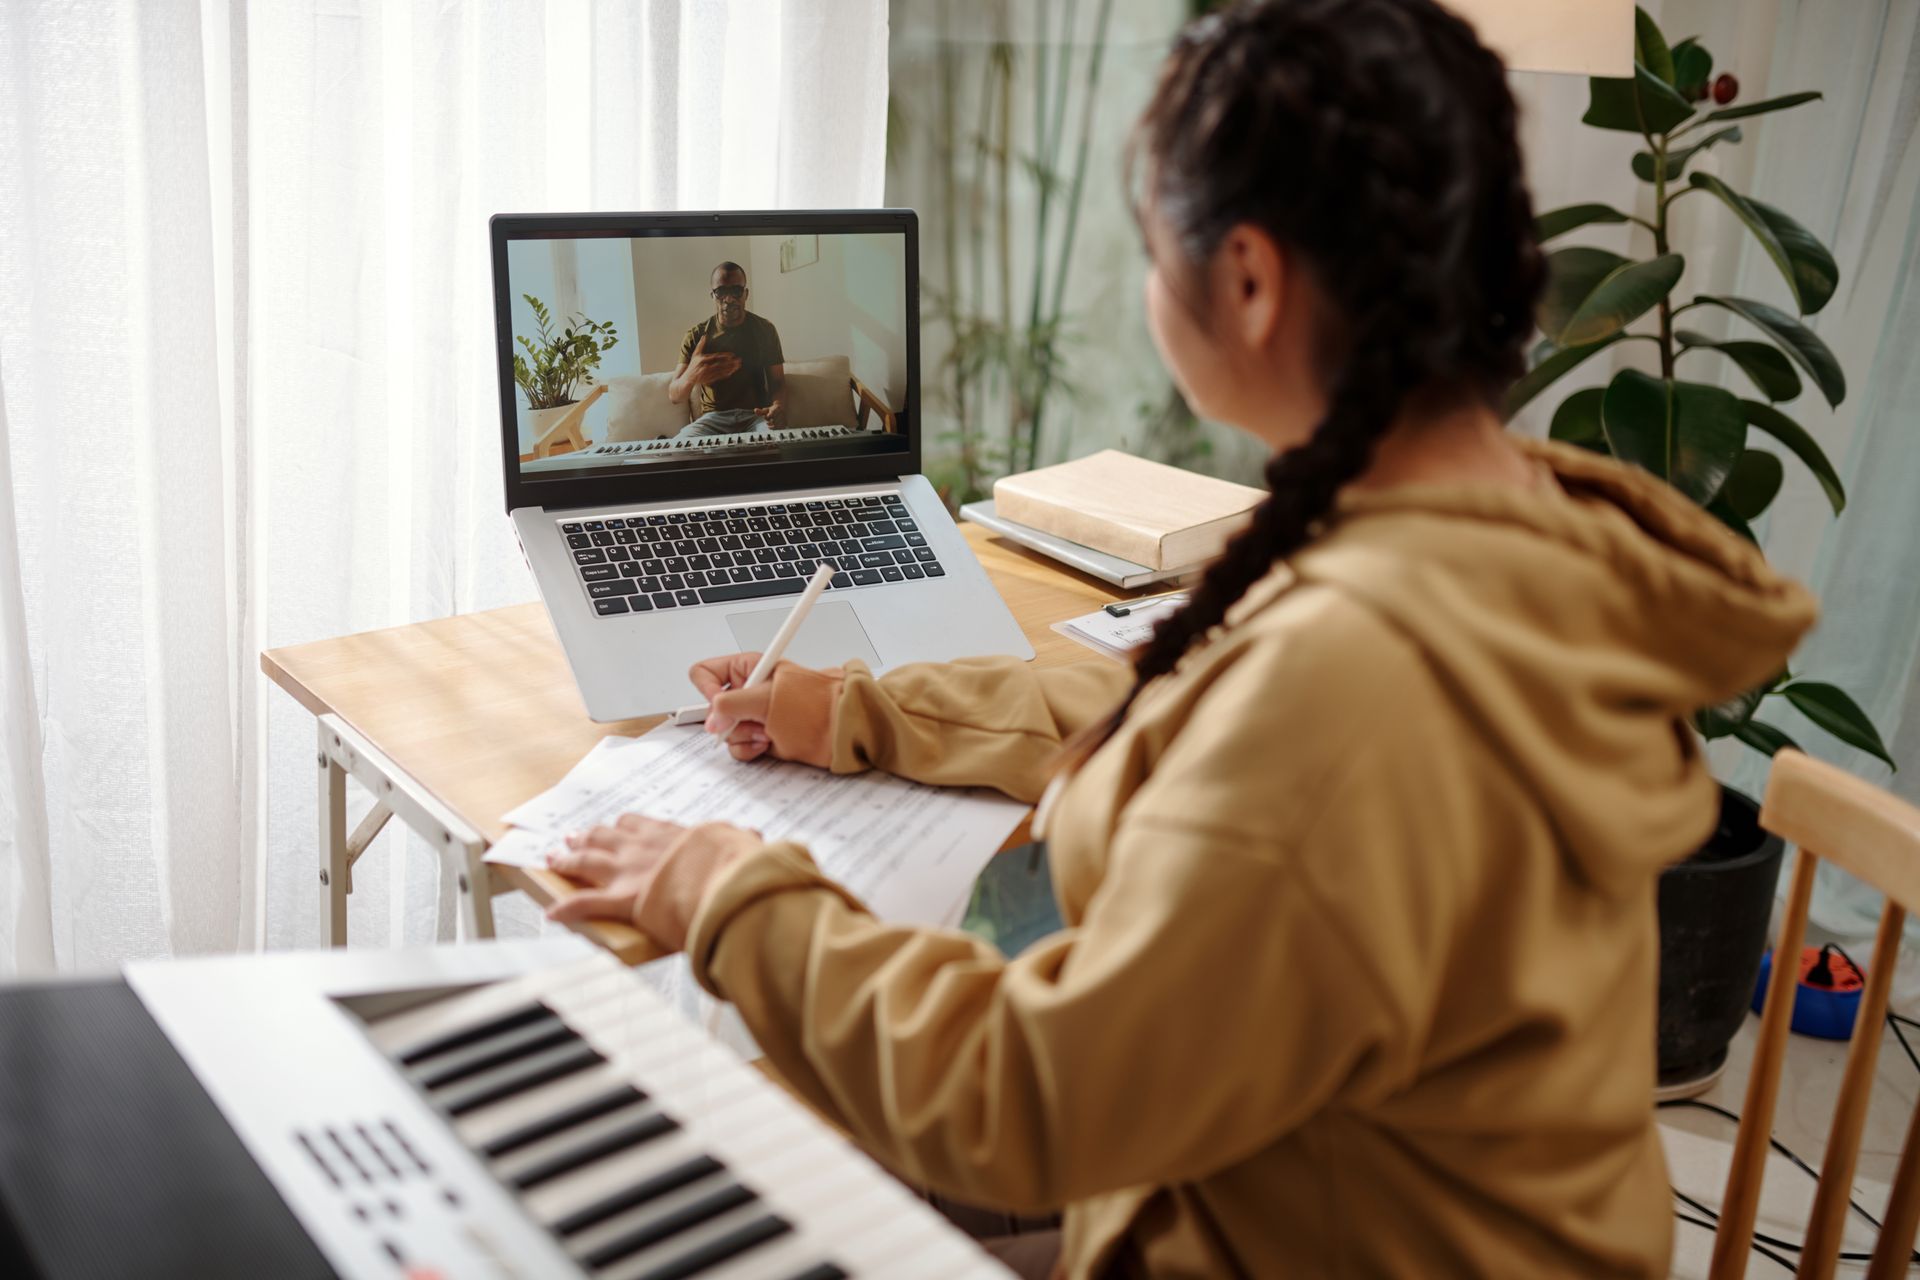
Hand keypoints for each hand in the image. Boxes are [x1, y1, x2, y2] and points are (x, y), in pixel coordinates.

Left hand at [545, 815, 764, 949]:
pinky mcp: (618, 900)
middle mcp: (641, 848)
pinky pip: (584, 904)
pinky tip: (551, 912)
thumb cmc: (731, 866)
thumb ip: (743, 840)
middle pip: (605, 836)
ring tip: (555, 856)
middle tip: (574, 835)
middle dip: (587, 835)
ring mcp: (626, 873)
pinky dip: (566, 909)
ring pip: (587, 860)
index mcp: (669, 835)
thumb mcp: (741, 845)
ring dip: (568, 858)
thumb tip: (757, 836)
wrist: (720, 882)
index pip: (639, 824)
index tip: (618, 824)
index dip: (624, 825)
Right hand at [686, 335, 740, 386]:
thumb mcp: (695, 354)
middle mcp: (705, 367)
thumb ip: (700, 345)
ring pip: (721, 371)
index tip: (732, 355)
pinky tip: (732, 372)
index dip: (724, 356)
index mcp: (702, 360)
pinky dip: (726, 374)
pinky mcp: (709, 380)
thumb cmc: (692, 365)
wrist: (687, 379)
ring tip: (738, 366)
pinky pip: (719, 377)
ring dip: (730, 369)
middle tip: (739, 361)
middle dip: (730, 363)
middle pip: (720, 364)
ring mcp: (707, 374)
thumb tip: (704, 336)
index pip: (716, 357)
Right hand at [689, 652, 841, 764]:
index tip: (718, 703)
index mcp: (749, 668)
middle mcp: (749, 691)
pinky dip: (749, 749)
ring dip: (743, 735)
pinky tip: (767, 743)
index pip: (706, 672)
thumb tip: (712, 717)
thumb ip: (731, 704)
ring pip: (725, 731)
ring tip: (766, 731)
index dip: (707, 689)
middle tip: (750, 719)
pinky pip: (738, 746)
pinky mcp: (760, 736)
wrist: (841, 730)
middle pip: (713, 708)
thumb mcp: (767, 698)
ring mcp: (754, 715)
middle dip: (730, 719)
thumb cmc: (817, 705)